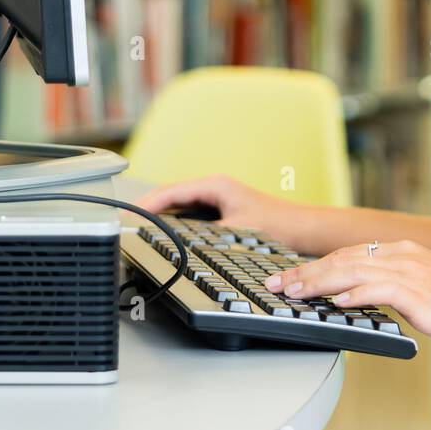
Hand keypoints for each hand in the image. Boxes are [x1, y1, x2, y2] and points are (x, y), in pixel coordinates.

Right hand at [135, 174, 308, 249]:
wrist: (301, 230)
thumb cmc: (277, 225)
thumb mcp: (236, 231)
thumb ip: (206, 236)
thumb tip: (179, 244)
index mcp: (214, 185)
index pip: (171, 192)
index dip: (147, 205)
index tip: (130, 216)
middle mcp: (214, 188)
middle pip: (172, 196)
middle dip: (149, 209)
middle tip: (128, 225)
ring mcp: (218, 199)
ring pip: (180, 206)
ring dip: (161, 216)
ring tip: (140, 230)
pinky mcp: (222, 212)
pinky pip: (190, 214)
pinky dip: (175, 222)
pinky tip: (167, 235)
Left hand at [262, 239, 430, 352]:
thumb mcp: (426, 293)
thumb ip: (394, 292)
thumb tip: (361, 302)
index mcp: (403, 253)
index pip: (348, 255)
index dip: (316, 265)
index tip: (290, 277)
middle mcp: (403, 255)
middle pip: (343, 259)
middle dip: (305, 272)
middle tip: (276, 284)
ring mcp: (411, 271)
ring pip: (353, 270)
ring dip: (318, 281)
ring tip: (293, 292)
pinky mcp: (420, 291)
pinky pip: (379, 289)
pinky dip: (354, 294)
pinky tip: (334, 302)